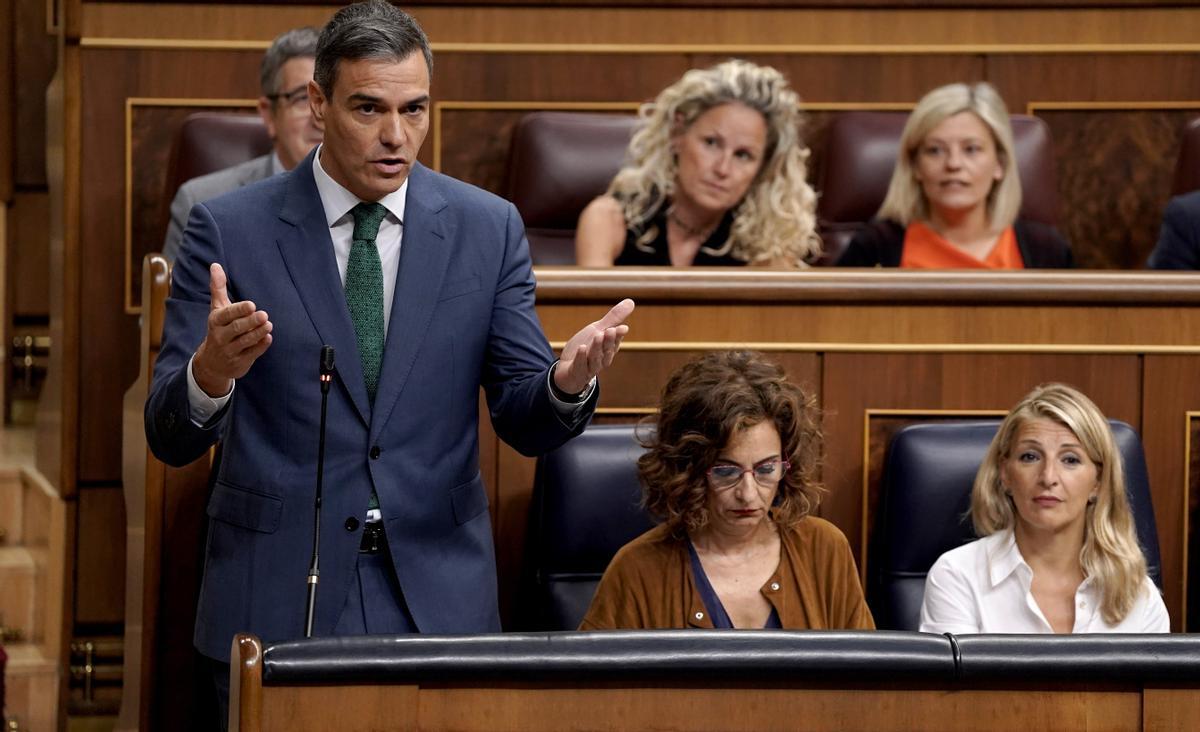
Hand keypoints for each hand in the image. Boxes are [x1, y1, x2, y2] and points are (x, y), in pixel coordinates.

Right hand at [192, 263, 272, 396]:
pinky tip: (268, 338)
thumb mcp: (217, 309)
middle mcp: (220, 336)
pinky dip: (260, 346)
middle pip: (237, 328)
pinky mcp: (239, 362)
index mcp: (215, 321)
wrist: (212, 363)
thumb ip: (218, 288)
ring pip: (245, 341)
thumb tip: (215, 265)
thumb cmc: (219, 329)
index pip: (226, 315)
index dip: (238, 310)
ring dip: (258, 333)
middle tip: (264, 315)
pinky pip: (251, 354)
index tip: (252, 305)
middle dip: (250, 322)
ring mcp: (230, 351)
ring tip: (269, 324)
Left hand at [554, 298, 634, 394]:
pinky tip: (582, 348)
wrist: (568, 370)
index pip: (615, 342)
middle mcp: (601, 359)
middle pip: (606, 350)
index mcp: (608, 349)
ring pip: (595, 358)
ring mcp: (589, 367)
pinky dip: (581, 358)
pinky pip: (580, 366)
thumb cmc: (586, 349)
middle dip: (609, 340)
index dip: (618, 336)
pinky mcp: (576, 372)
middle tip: (611, 330)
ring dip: (597, 347)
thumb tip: (631, 302)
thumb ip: (613, 319)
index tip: (622, 327)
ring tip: (598, 335)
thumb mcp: (598, 330)